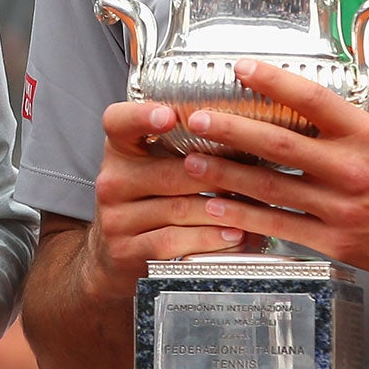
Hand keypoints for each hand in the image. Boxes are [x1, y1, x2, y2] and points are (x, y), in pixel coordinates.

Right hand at [84, 100, 258, 301]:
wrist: (114, 252)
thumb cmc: (147, 200)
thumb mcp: (151, 165)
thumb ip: (182, 147)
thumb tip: (242, 136)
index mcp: (119, 149)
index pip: (119, 122)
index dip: (142, 117)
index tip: (168, 116)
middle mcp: (112, 181)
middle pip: (169, 173)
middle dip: (217, 175)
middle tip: (254, 173)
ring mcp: (116, 219)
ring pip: (179, 209)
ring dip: (222, 210)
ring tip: (255, 207)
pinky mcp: (127, 251)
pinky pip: (175, 241)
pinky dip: (210, 238)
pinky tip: (235, 234)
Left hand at [172, 60, 368, 282]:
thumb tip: (355, 66)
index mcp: (368, 133)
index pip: (312, 99)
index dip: (273, 81)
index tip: (241, 68)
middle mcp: (350, 168)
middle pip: (278, 143)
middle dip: (230, 129)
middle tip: (197, 119)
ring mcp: (340, 208)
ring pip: (270, 188)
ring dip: (225, 175)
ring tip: (190, 162)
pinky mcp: (335, 241)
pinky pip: (280, 227)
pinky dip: (245, 219)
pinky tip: (217, 208)